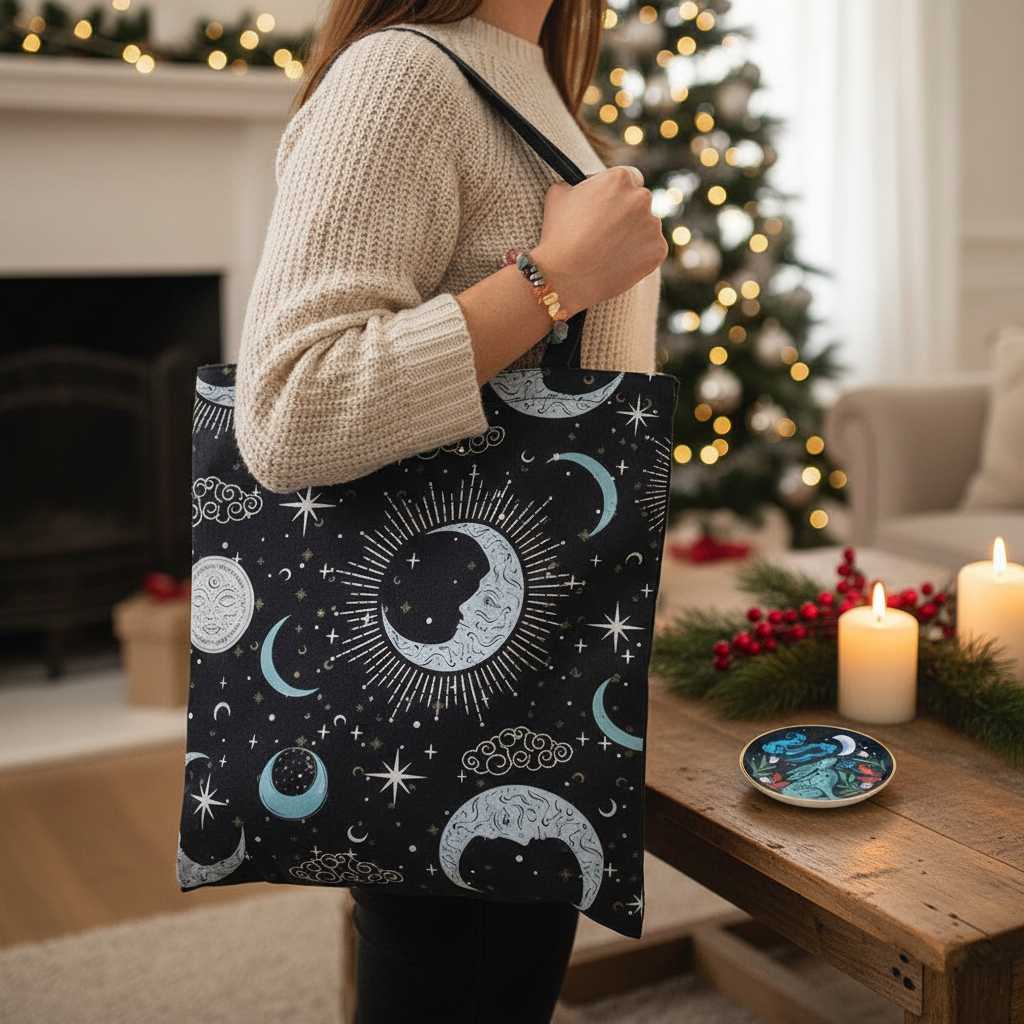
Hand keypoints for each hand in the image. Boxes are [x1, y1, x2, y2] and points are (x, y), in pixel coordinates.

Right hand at [530, 166, 667, 316]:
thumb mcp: (560, 192)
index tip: (609, 206)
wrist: (565, 276)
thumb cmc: (557, 233)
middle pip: (640, 201)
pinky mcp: (658, 250)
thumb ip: (582, 182)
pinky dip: (639, 255)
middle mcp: (641, 197)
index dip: (618, 192)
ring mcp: (653, 225)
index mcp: (619, 178)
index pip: (630, 177)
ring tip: (609, 250)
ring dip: (634, 233)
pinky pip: (652, 249)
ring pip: (647, 226)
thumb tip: (590, 184)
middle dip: (627, 212)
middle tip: (606, 231)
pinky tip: (618, 262)